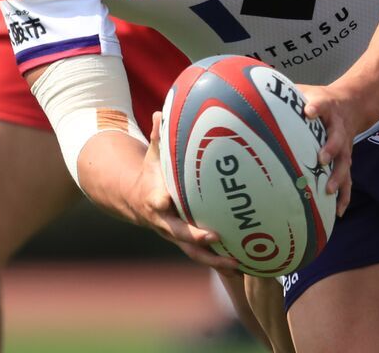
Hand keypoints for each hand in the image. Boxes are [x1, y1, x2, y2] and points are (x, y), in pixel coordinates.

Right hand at [134, 112, 239, 269]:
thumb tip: (162, 111)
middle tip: (216, 238)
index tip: (168, 200)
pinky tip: (243, 267)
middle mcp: (164, 222)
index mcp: (154, 199)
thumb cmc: (151, 173)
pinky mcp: (185, 244)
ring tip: (237, 265)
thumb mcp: (152, 155)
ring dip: (213, 261)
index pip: (157, 201)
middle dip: (196, 238)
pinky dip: (219, 264)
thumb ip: (159, 136)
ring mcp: (175, 236)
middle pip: (179, 234)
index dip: (162, 202)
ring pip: (193, 253)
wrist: (135, 201)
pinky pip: (203, 256)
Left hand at [297, 84, 354, 215]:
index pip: (322, 105)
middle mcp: (338, 128)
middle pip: (337, 138)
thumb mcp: (305, 91)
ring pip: (344, 162)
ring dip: (337, 177)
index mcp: (327, 108)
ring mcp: (345, 146)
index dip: (316, 107)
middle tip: (321, 158)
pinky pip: (348, 180)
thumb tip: (253, 92)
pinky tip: (337, 211)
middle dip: (330, 148)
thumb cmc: (320, 101)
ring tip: (328, 190)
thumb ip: (285, 94)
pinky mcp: (346, 160)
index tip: (309, 111)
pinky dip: (344, 196)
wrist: (351, 104)